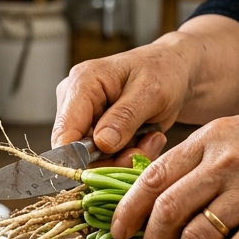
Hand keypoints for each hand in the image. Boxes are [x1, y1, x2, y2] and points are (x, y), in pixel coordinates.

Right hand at [52, 33, 199, 155]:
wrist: (173, 70)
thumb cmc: (163, 71)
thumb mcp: (151, 92)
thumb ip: (125, 117)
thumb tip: (102, 144)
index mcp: (82, 83)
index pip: (64, 132)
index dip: (79, 159)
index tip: (112, 168)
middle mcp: (74, 101)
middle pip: (77, 152)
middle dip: (112, 159)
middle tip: (144, 150)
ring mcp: (82, 118)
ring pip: (93, 159)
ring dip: (124, 158)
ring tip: (151, 140)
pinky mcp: (93, 131)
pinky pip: (104, 157)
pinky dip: (127, 155)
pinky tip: (146, 139)